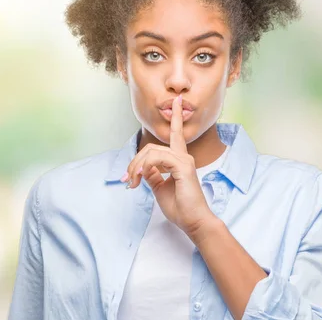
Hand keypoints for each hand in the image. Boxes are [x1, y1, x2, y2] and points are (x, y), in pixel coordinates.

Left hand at [121, 95, 215, 235]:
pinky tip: (141, 178)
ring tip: (133, 183)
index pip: (176, 134)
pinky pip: (157, 159)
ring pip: (151, 151)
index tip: (178, 100)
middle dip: (134, 161)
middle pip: (151, 147)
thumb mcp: (160, 188)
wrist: (193, 221)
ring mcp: (185, 160)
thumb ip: (153, 175)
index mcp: (180, 160)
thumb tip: (142, 168)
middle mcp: (184, 156)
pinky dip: (145, 167)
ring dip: (136, 166)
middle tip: (128, 180)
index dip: (176, 117)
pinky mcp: (183, 166)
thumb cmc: (180, 207)